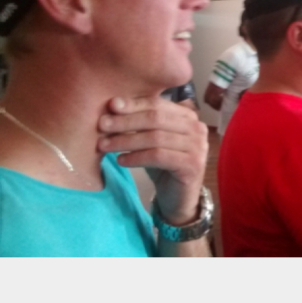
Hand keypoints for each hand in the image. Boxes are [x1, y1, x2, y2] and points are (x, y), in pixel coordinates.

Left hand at [97, 96, 208, 225]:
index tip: (110, 106)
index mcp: (188, 116)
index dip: (134, 104)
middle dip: (126, 121)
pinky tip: (120, 160)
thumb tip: (112, 106)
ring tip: (104, 145)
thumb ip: (140, 124)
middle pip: (156, 118)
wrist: (179, 198)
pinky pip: (158, 156)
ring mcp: (198, 147)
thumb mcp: (152, 140)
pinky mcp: (192, 165)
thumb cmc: (163, 165)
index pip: (158, 104)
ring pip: (155, 137)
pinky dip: (136, 157)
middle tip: (102, 125)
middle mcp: (197, 128)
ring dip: (126, 140)